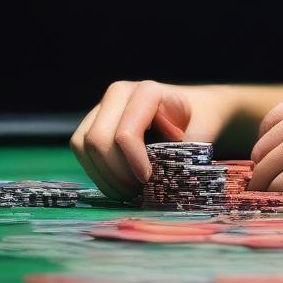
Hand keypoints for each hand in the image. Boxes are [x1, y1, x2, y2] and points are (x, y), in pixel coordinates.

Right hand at [70, 80, 225, 200]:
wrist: (195, 110)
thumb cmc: (199, 121)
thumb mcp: (201, 135)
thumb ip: (185, 154)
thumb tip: (167, 180)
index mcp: (148, 91)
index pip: (126, 133)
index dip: (133, 162)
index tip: (147, 180)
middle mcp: (120, 92)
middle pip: (97, 140)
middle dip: (115, 173)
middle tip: (138, 191)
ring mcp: (104, 105)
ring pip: (84, 146)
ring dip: (104, 176)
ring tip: (130, 191)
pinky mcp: (93, 121)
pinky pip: (81, 150)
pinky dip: (98, 173)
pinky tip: (119, 183)